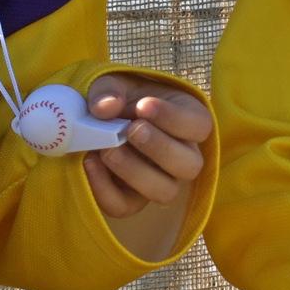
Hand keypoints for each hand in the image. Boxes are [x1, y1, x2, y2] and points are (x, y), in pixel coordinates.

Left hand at [79, 74, 212, 220]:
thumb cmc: (120, 98)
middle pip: (190, 165)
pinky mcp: (131, 199)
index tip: (143, 105)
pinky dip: (104, 189)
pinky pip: (124, 206)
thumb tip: (105, 108)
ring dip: (134, 172)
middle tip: (131, 130)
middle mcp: (183, 156)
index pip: (199, 125)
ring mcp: (160, 181)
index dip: (173, 118)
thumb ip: (109, 90)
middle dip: (159, 148)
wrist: (97, 120)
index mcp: (189, 121)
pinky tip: (90, 162)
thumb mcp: (114, 83)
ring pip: (164, 191)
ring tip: (107, 150)